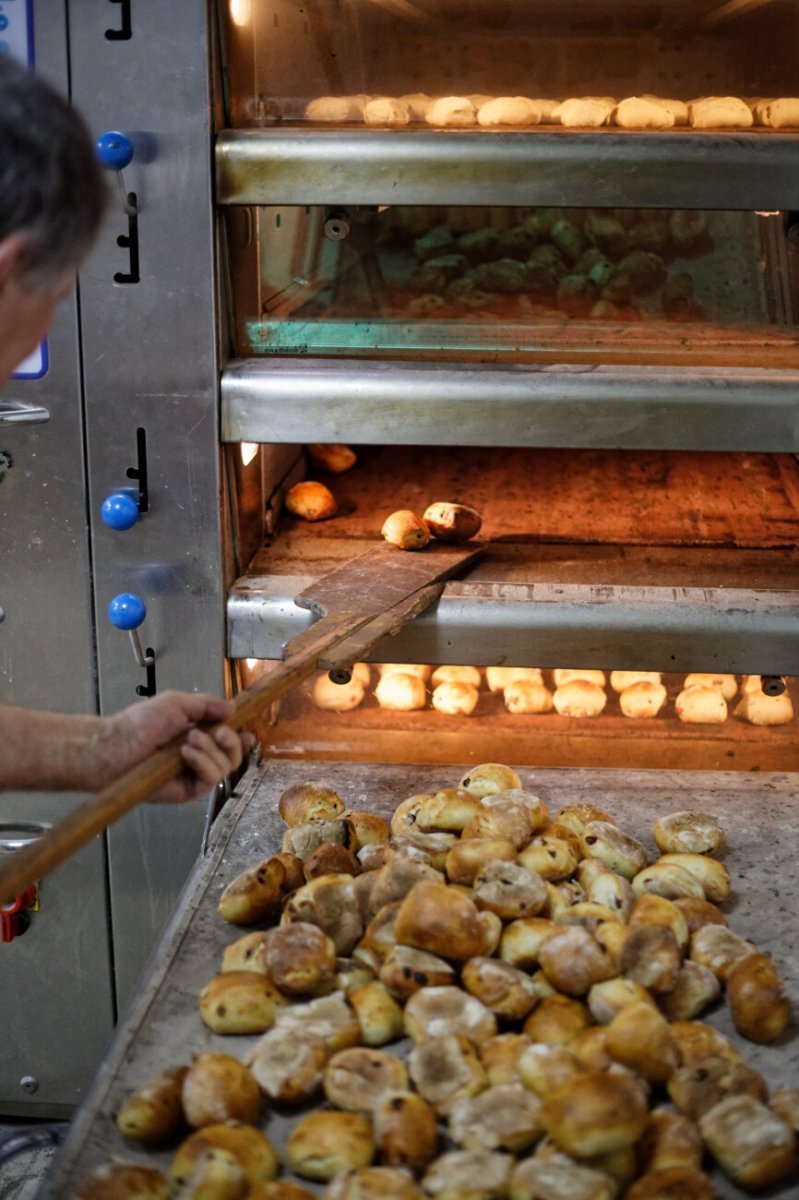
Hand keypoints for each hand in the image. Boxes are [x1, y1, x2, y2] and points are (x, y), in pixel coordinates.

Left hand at [109, 691, 255, 803]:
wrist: (119, 746)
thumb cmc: (141, 723)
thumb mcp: (176, 703)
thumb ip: (206, 705)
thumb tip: (233, 708)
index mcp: (199, 734)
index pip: (228, 740)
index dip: (241, 738)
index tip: (246, 733)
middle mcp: (200, 756)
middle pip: (234, 756)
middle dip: (231, 742)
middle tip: (219, 733)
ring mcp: (194, 774)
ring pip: (225, 767)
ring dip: (211, 751)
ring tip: (189, 741)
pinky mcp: (188, 790)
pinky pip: (210, 780)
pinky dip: (204, 764)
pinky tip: (187, 754)